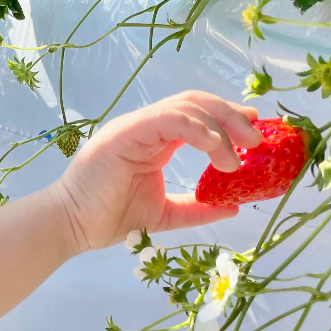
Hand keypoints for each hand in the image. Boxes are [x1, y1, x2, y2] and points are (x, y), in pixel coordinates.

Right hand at [49, 91, 261, 254]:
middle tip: (257, 141)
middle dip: (232, 117)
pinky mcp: (126, 132)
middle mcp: (147, 126)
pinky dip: (196, 128)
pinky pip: (168, 118)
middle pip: (198, 103)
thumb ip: (197, 208)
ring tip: (239, 154)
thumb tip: (233, 207)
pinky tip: (214, 147)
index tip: (255, 135)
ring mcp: (136, 126)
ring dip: (220, 126)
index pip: (198, 116)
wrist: (72, 226)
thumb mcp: (166, 214)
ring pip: (187, 106)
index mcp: (156, 140)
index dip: (229, 120)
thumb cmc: (108, 218)